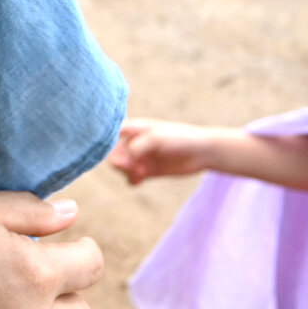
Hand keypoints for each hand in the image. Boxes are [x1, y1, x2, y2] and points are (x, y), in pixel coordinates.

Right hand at [108, 118, 223, 184]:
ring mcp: (141, 157)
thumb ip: (137, 146)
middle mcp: (135, 142)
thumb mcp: (157, 138)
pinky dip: (132, 180)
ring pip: (122, 167)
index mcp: (134, 128)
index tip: (111, 150)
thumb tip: (122, 159)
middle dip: (119, 161)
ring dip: (126, 172)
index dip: (105, 141)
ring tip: (140, 173)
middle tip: (131, 166)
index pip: (111, 132)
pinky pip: (132, 178)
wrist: (202, 151)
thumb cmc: (180, 138)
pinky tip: (139, 180)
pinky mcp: (149, 171)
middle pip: (114, 153)